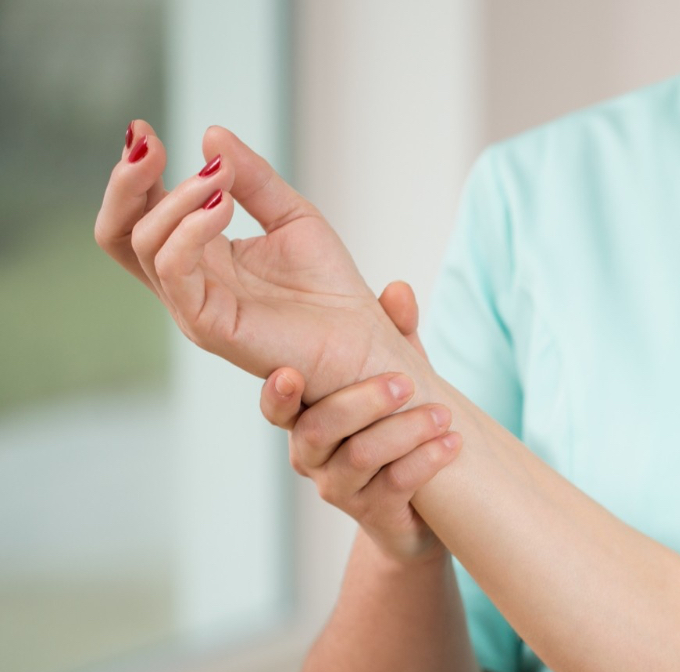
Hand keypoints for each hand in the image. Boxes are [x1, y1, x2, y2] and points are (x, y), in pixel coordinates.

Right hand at [94, 119, 413, 402]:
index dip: (135, 173)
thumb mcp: (292, 215)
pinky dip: (188, 229)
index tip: (144, 130)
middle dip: (126, 182)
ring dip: (176, 198)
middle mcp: (188, 282)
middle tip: (147, 141)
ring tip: (218, 177)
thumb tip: (211, 135)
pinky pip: (174, 271)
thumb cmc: (332, 287)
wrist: (364, 340)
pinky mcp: (208, 326)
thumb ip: (253, 178)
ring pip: (145, 244)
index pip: (142, 214)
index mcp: (201, 256)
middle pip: (121, 232)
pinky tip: (220, 203)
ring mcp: (193, 305)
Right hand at [261, 281, 460, 565]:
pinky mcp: (374, 512)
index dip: (277, 393)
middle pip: (318, 429)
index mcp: (307, 417)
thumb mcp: (396, 378)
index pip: (277, 407)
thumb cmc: (397, 429)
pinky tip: (452, 443)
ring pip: (359, 457)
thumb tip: (399, 290)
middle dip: (362, 401)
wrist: (420, 508)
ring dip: (404, 431)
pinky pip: (394, 485)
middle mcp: (312, 455)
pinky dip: (425, 461)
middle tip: (404, 383)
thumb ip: (394, 337)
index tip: (288, 374)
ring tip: (442, 415)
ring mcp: (340, 487)